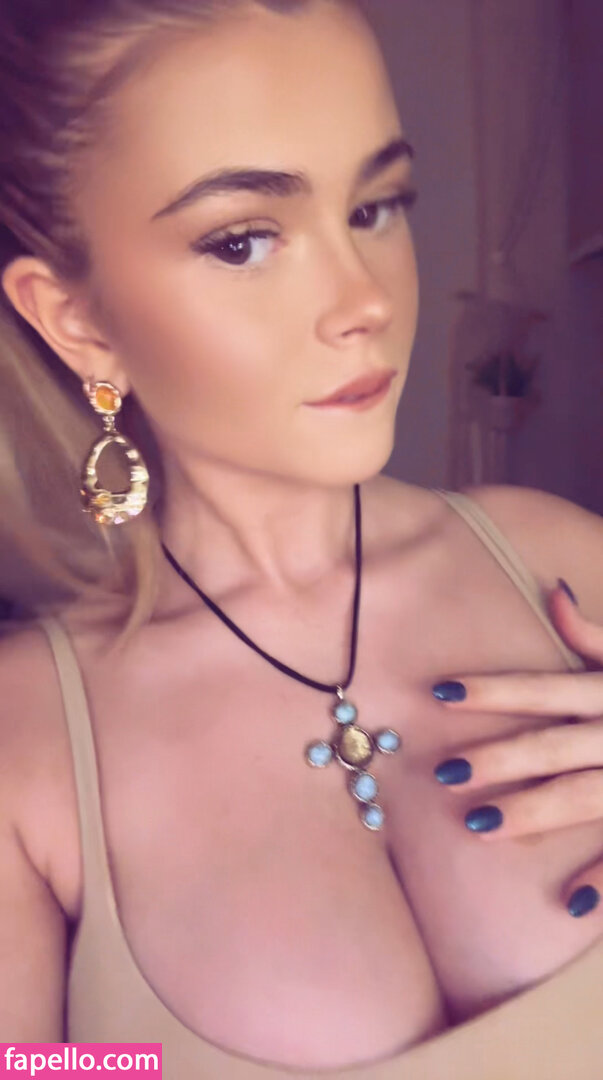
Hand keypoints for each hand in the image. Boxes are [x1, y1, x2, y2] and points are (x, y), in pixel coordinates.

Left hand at [430, 579, 602, 918]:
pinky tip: (570, 903)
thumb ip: (593, 634)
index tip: (442, 692)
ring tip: (476, 824)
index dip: (493, 691)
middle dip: (498, 759)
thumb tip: (551, 590)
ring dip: (532, 813)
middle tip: (444, 773)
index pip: (543, 689)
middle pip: (553, 747)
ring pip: (582, 797)